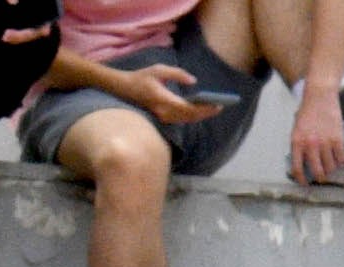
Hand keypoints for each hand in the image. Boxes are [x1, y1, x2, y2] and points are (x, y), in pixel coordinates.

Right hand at [118, 60, 233, 122]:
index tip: (217, 105)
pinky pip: (182, 120)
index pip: (188, 107)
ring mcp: (162, 117)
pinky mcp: (163, 119)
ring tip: (214, 108)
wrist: (123, 88)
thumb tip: (193, 81)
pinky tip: (202, 111)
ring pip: (187, 120)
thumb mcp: (158, 70)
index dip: (204, 108)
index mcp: (162, 99)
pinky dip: (193, 116)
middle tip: (220, 106)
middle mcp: (163, 111)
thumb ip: (177, 74)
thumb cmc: (141, 77)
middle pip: (190, 116)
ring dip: (201, 115)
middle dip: (206, 112)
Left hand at [286, 88, 343, 185]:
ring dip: (331, 169)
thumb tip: (304, 159)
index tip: (304, 183)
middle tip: (322, 178)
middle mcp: (310, 144)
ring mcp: (325, 143)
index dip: (301, 178)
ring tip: (331, 167)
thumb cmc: (307, 111)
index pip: (297, 166)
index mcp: (297, 141)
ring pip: (330, 166)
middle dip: (320, 178)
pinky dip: (341, 162)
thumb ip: (300, 143)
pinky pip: (341, 158)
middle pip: (317, 170)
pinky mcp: (337, 139)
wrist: (320, 96)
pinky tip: (340, 160)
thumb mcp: (297, 128)